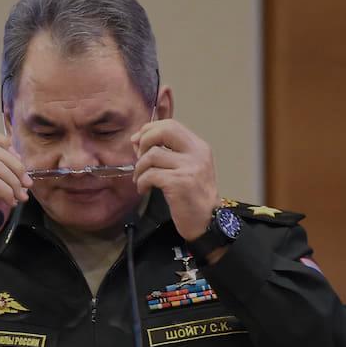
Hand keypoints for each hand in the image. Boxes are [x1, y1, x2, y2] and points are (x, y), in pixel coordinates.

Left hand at [131, 119, 219, 241]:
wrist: (208, 221)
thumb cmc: (193, 196)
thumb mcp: (186, 169)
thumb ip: (167, 153)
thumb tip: (137, 140)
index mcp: (198, 147)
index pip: (171, 124)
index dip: (150, 129)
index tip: (138, 142)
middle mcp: (196, 153)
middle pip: (163, 131)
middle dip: (144, 141)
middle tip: (139, 158)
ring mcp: (189, 168)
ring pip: (152, 155)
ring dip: (139, 168)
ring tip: (141, 180)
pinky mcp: (179, 183)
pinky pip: (150, 175)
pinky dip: (142, 182)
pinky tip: (144, 189)